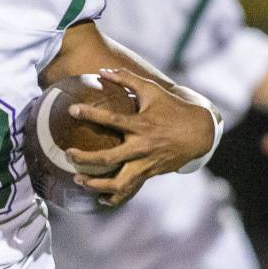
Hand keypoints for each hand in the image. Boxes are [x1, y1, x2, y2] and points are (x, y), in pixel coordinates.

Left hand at [62, 69, 215, 206]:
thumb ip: (127, 79)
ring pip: (118, 183)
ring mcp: (146, 164)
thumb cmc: (173, 108)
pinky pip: (129, 190)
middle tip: (67, 154)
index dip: (90, 114)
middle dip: (85, 158)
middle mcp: (142, 147)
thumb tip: (102, 70)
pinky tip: (99, 198)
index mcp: (141, 125)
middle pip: (108, 159)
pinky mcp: (149, 174)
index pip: (112, 120)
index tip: (72, 110)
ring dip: (96, 185)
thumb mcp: (152, 90)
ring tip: (78, 180)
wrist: (200, 134)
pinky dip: (114, 197)